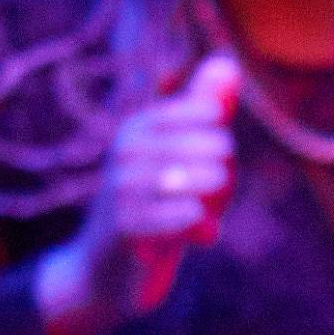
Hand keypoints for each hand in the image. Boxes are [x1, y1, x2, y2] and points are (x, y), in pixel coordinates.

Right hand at [37, 55, 241, 334]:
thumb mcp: (180, 155)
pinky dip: (205, 230)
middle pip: (218, 148)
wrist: (105, 273)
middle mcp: (127, 148)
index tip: (201, 169)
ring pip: (209, 180)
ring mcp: (124, 187)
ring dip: (215, 206)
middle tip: (203, 202)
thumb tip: (228, 61)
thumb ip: (204, 109)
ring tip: (200, 218)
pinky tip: (200, 237)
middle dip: (224, 181)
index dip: (221, 146)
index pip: (210, 114)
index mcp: (140, 125)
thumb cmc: (153, 208)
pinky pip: (190, 215)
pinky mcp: (128, 227)